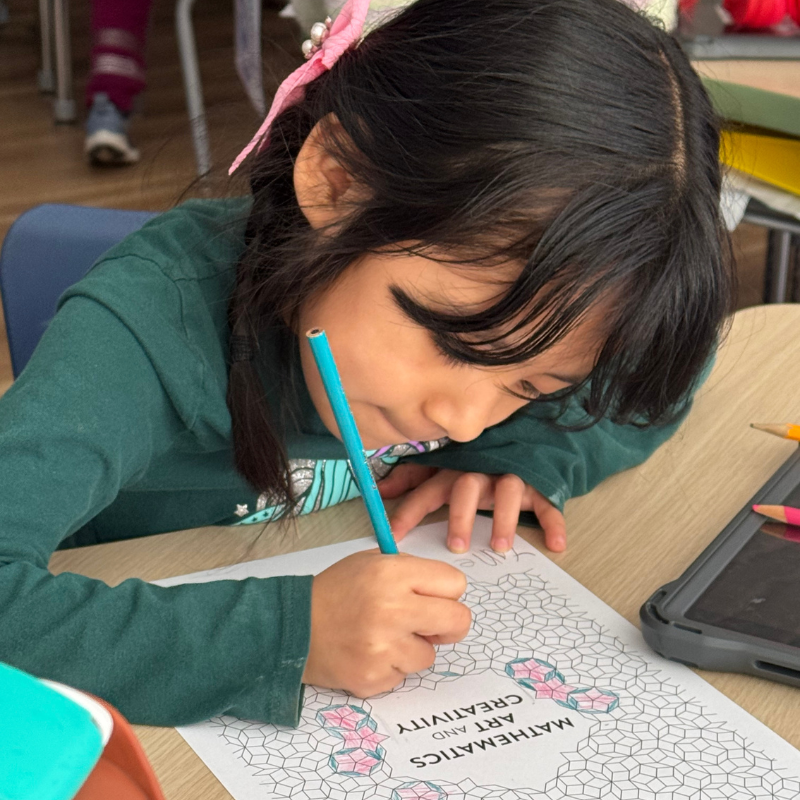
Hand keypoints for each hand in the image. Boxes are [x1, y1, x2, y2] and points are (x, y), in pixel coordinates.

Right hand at [302, 551, 470, 695]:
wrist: (293, 627)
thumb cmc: (335, 592)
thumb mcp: (371, 562)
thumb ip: (410, 571)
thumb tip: (446, 590)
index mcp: (393, 574)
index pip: (455, 583)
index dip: (446, 591)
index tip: (434, 597)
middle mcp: (392, 609)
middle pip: (458, 621)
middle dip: (448, 624)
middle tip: (429, 624)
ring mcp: (383, 647)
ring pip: (430, 655)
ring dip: (413, 648)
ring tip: (383, 637)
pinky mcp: (374, 677)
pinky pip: (404, 675)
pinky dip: (391, 666)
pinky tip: (368, 653)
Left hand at [379, 464, 566, 553]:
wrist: (524, 442)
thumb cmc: (475, 464)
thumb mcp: (443, 470)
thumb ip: (413, 479)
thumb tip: (381, 488)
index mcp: (454, 471)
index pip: (428, 490)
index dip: (410, 510)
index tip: (394, 535)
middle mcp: (481, 471)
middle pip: (468, 487)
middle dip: (461, 515)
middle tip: (456, 545)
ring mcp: (511, 477)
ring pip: (508, 491)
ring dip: (504, 519)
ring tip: (501, 547)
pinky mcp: (538, 487)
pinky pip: (547, 502)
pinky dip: (554, 522)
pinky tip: (557, 545)